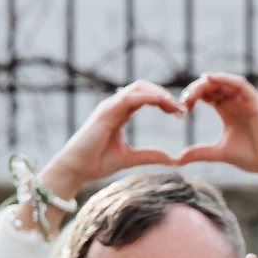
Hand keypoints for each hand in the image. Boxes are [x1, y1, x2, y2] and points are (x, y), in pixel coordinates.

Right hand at [38, 81, 190, 203]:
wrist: (75, 169)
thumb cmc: (96, 163)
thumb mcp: (130, 159)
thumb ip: (150, 155)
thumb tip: (172, 159)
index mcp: (120, 113)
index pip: (145, 97)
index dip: (163, 101)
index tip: (180, 113)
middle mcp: (114, 106)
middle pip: (143, 87)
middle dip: (164, 95)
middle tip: (182, 109)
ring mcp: (109, 106)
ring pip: (138, 88)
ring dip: (160, 94)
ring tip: (176, 106)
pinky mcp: (105, 112)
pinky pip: (130, 97)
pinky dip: (148, 97)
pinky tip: (163, 103)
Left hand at [171, 73, 257, 218]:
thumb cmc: (252, 157)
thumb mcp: (220, 153)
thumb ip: (200, 152)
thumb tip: (178, 158)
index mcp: (226, 110)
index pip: (205, 95)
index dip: (191, 97)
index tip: (180, 110)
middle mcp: (235, 102)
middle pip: (211, 86)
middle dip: (195, 90)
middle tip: (183, 101)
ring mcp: (246, 100)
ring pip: (223, 82)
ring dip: (206, 84)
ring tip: (193, 91)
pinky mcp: (255, 102)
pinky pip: (240, 84)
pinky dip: (226, 79)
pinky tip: (210, 79)